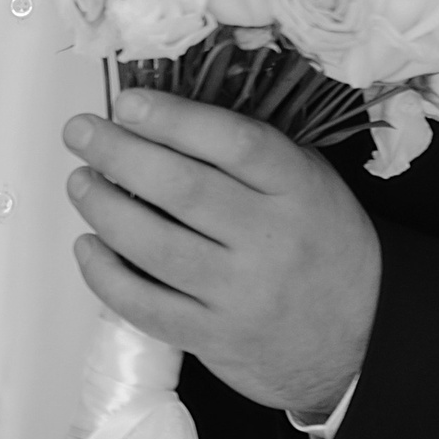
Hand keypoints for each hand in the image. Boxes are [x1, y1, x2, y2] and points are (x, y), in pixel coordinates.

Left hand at [62, 91, 379, 416]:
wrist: (358, 335)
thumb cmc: (317, 244)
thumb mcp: (309, 183)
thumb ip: (251, 152)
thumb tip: (163, 112)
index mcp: (299, 190)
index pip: (233, 143)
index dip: (174, 118)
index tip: (128, 102)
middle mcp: (271, 241)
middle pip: (182, 189)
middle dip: (118, 153)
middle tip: (80, 133)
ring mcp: (240, 293)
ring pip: (154, 246)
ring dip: (102, 208)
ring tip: (80, 182)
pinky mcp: (212, 336)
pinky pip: (144, 304)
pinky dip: (104, 274)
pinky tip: (87, 245)